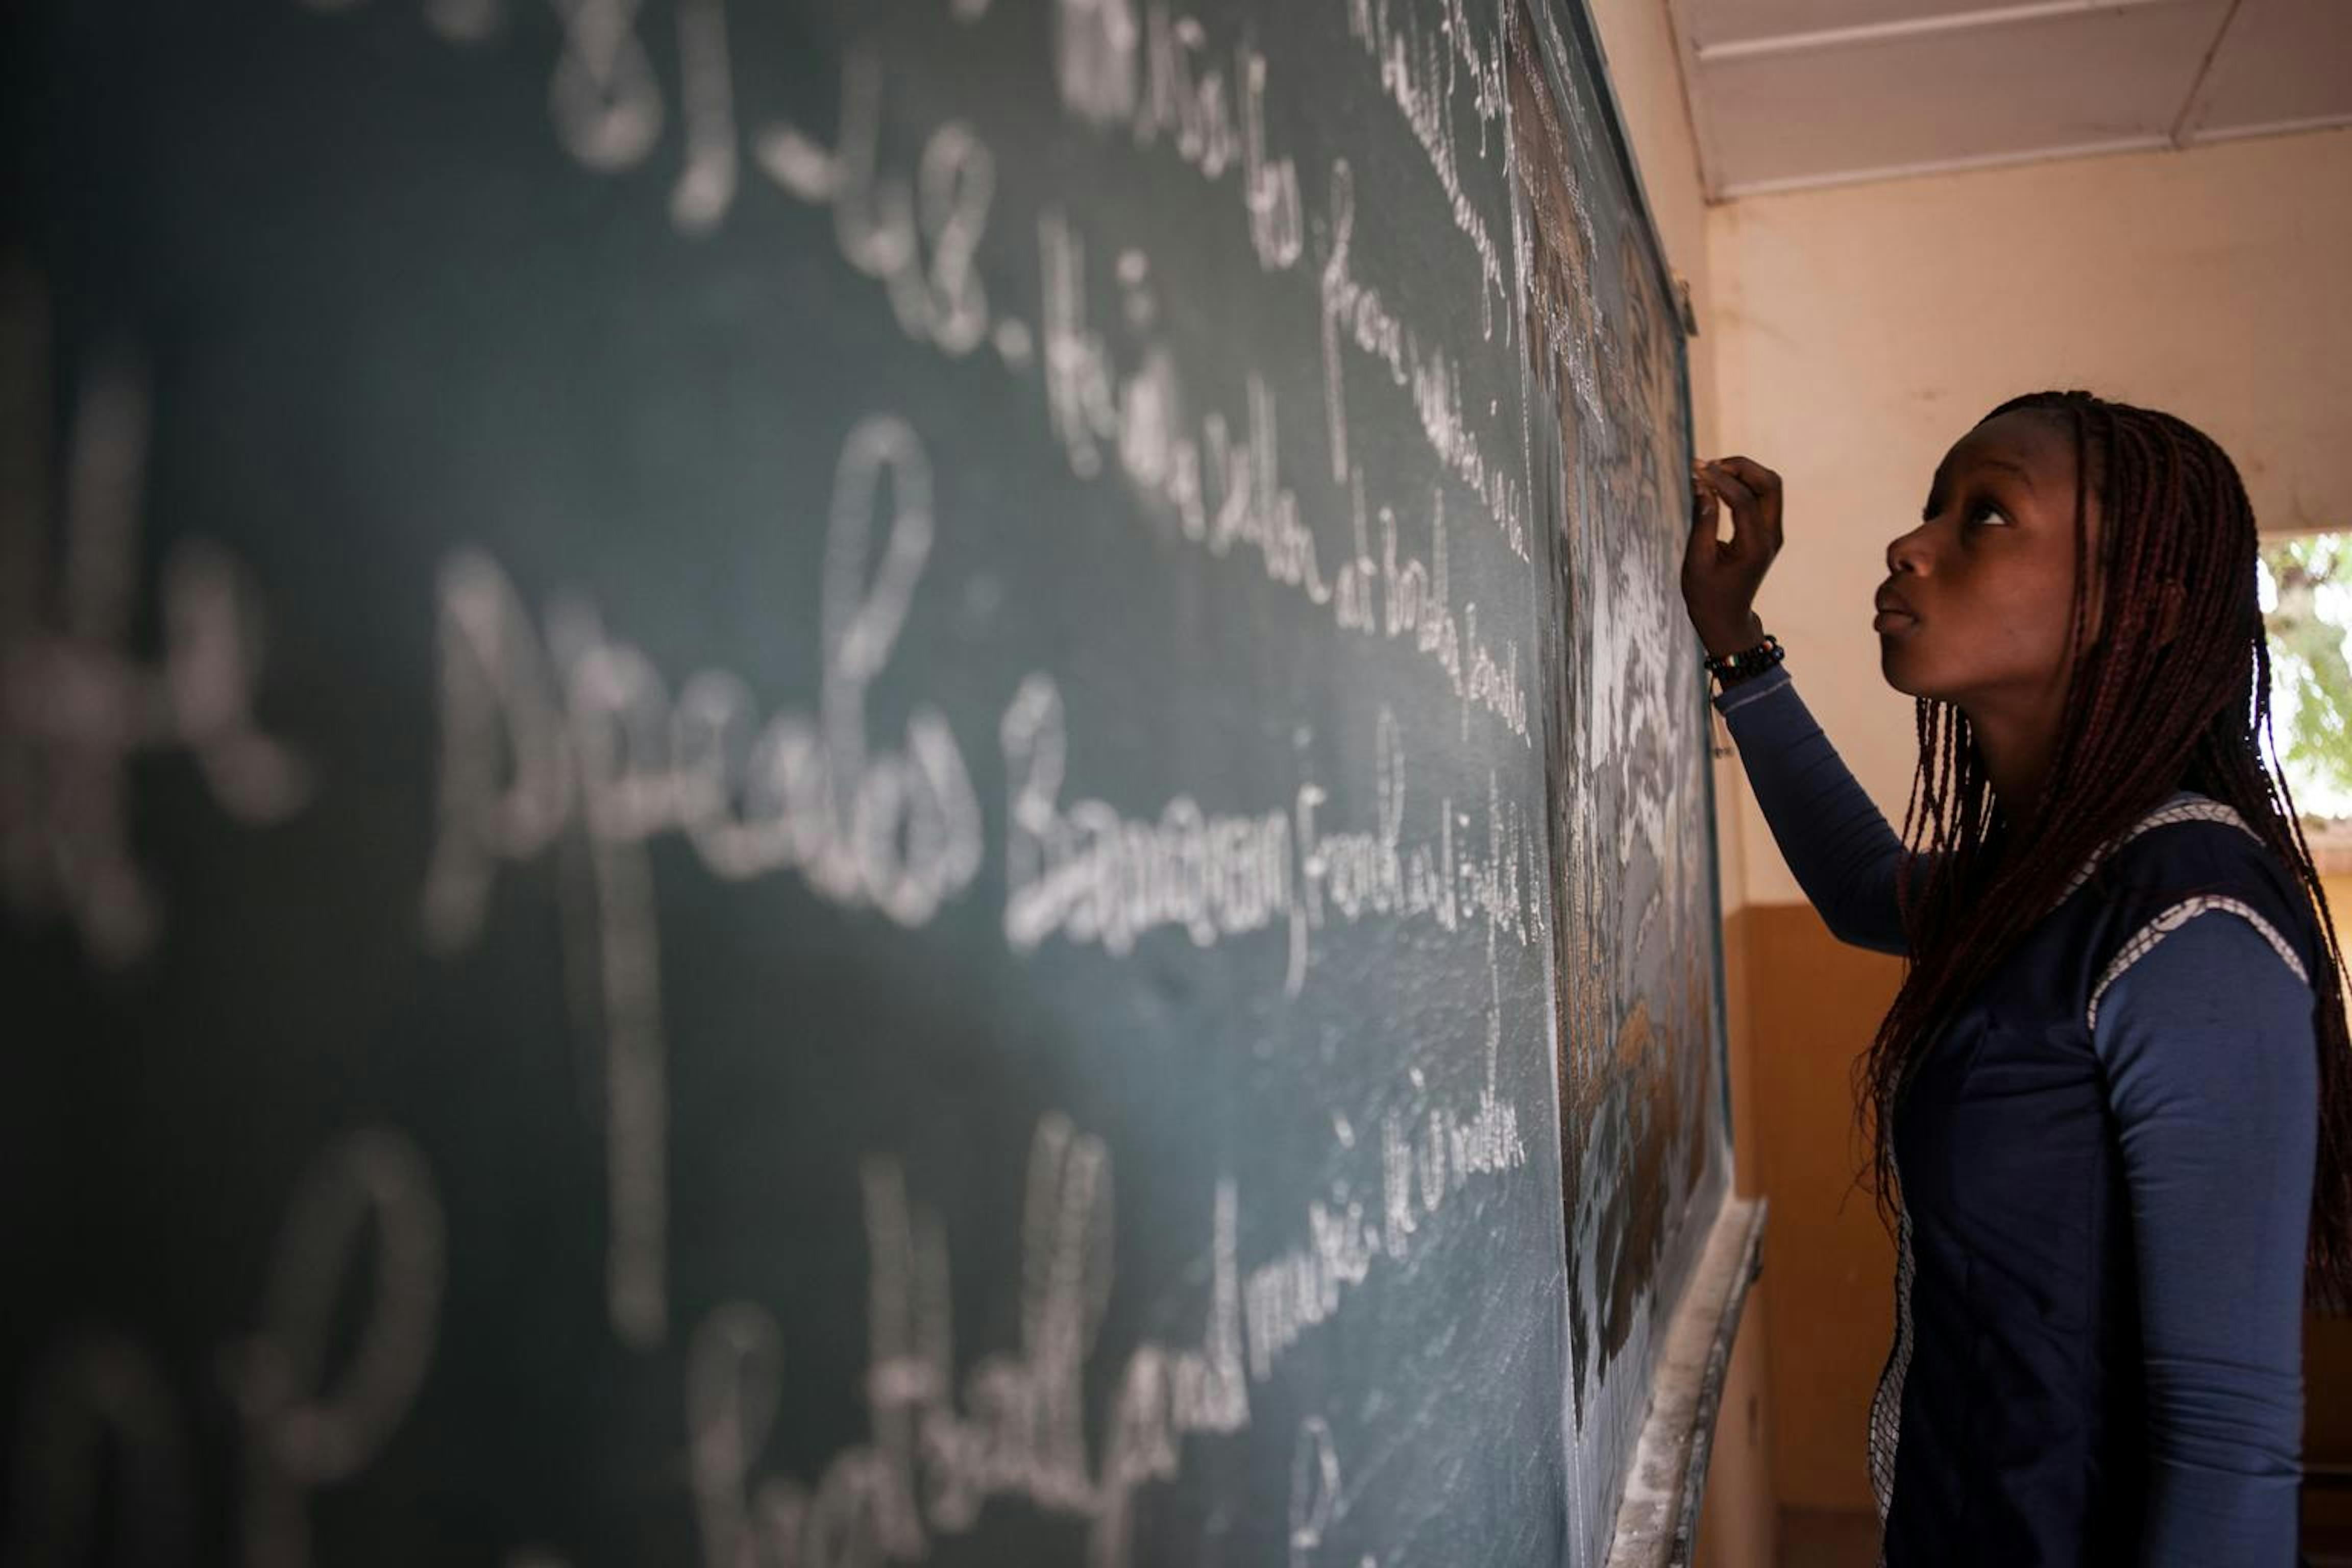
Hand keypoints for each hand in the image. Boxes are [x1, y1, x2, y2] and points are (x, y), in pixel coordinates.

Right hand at [1682, 455, 1783, 658]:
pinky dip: (1744, 483)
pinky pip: (1763, 495)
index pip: (1743, 500)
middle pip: (1770, 483)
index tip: (1696, 469)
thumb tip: (1701, 485)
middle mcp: (1771, 536)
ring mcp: (1774, 533)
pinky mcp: (1768, 531)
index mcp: (1754, 547)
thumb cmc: (1707, 596)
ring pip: (1770, 485)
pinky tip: (1720, 483)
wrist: (1727, 619)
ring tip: (1713, 472)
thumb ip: (1702, 523)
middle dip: (1740, 467)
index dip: (1719, 480)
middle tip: (1709, 466)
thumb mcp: (1697, 562)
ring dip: (1744, 472)